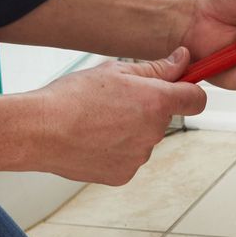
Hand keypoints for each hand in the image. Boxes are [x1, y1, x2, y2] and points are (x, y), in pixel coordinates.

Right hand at [25, 50, 205, 184]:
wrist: (40, 132)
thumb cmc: (71, 98)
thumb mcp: (115, 70)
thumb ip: (155, 68)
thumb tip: (182, 61)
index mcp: (155, 102)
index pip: (196, 99)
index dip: (188, 90)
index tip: (179, 86)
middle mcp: (153, 133)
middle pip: (162, 118)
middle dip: (146, 109)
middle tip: (115, 100)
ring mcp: (138, 157)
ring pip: (143, 139)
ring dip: (129, 130)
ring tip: (96, 120)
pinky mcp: (122, 175)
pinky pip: (127, 158)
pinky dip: (115, 149)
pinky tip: (92, 139)